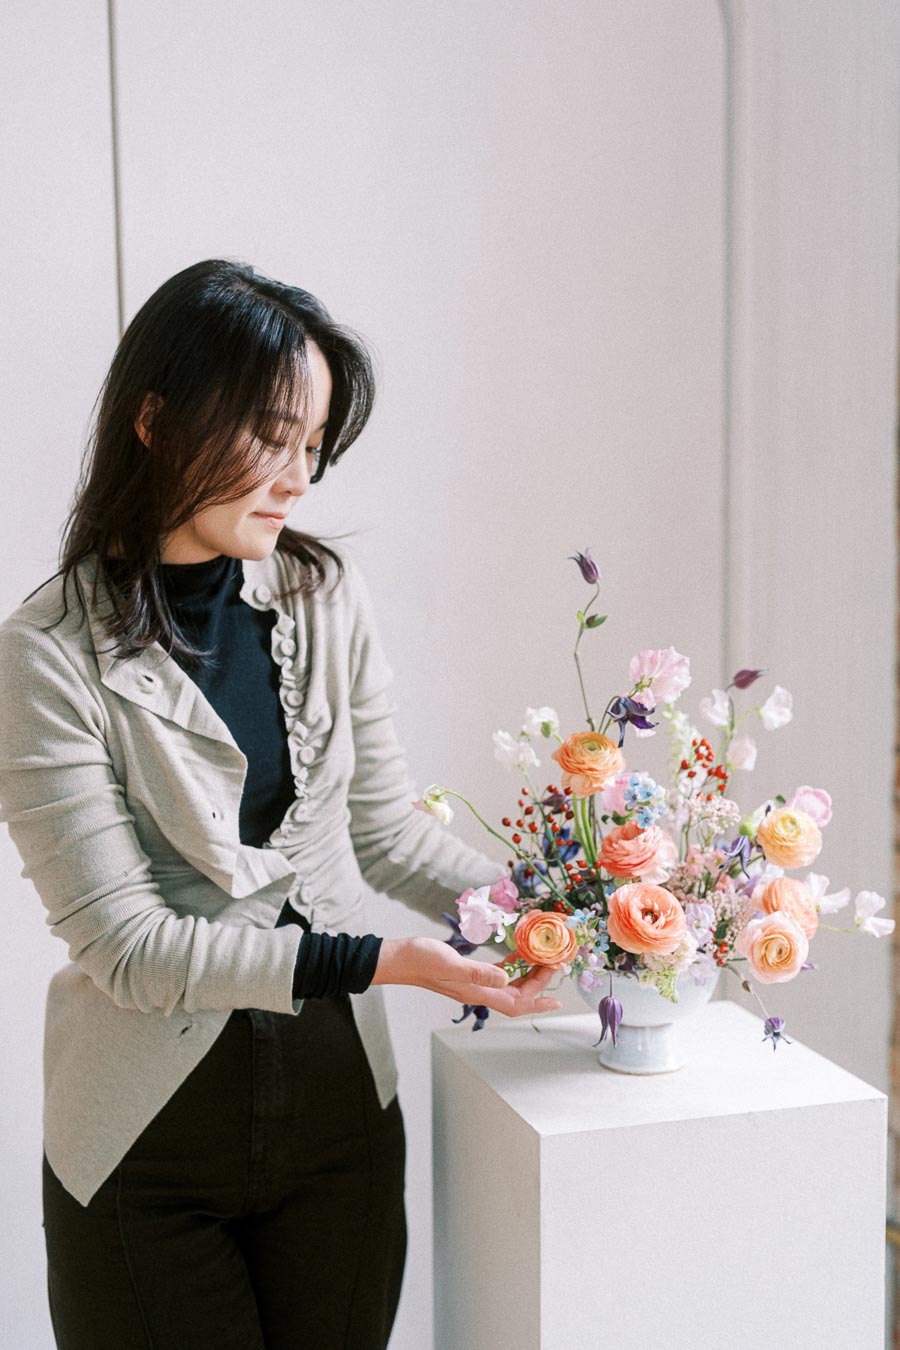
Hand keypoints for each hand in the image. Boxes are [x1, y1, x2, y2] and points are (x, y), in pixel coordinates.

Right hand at [371, 937, 562, 1017]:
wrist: (400, 959)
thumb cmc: (421, 960)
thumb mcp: (450, 963)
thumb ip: (478, 973)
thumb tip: (506, 979)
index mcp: (477, 992)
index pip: (515, 1003)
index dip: (538, 1000)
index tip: (557, 993)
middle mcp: (478, 991)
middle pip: (517, 996)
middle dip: (539, 985)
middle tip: (555, 967)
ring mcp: (473, 983)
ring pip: (509, 986)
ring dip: (528, 977)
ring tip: (544, 962)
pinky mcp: (468, 973)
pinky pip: (497, 974)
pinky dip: (512, 967)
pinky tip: (518, 955)